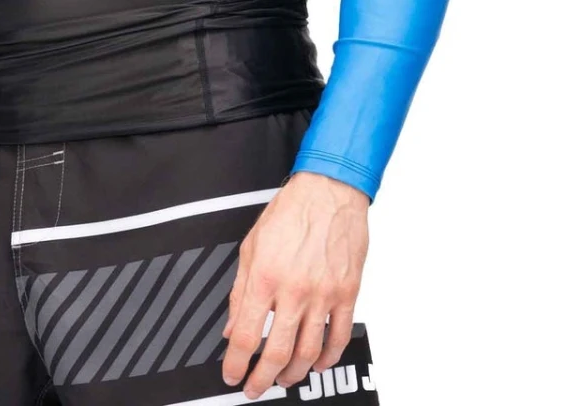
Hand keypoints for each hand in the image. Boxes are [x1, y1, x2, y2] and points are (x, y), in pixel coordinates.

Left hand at [220, 171, 369, 397]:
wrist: (328, 191)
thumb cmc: (291, 212)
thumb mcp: (251, 246)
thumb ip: (239, 290)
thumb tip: (231, 324)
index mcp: (265, 277)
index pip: (244, 334)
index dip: (235, 362)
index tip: (232, 374)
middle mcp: (293, 290)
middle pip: (276, 352)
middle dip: (262, 379)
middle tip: (255, 387)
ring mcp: (323, 294)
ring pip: (308, 352)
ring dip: (293, 374)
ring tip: (283, 379)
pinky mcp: (347, 293)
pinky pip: (339, 336)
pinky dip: (328, 357)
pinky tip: (317, 363)